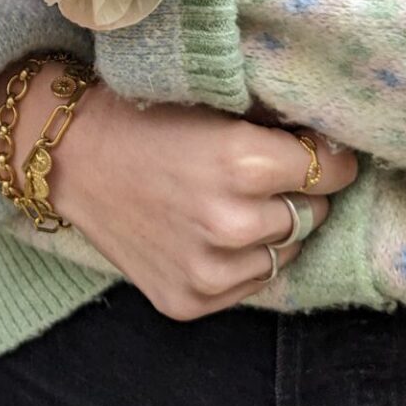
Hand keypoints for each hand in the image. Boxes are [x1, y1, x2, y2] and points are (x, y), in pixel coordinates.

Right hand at [0, 77, 356, 321]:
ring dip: (270, 229)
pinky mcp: (190, 302)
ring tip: (228, 202)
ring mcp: (210, 271)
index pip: (332, 170)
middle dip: (295, 192)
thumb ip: (275, 128)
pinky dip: (238, 261)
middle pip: (312, 213)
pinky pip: (249, 285)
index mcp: (243, 163)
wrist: (70, 157)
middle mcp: (232, 224)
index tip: (308, 147)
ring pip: (283, 252)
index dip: (324, 155)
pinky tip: (205, 232)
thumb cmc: (142, 117)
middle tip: (258, 173)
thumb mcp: (214, 104)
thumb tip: (336, 147)